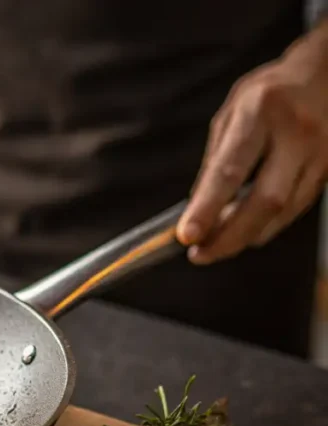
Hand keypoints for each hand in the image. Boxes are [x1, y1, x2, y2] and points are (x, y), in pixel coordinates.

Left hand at [177, 22, 327, 264]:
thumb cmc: (270, 92)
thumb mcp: (231, 113)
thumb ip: (215, 160)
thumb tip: (196, 208)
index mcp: (261, 111)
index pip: (230, 170)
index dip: (208, 207)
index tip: (187, 236)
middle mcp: (297, 133)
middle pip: (266, 201)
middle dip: (230, 237)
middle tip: (201, 255)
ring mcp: (322, 153)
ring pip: (284, 211)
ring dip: (247, 235)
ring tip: (217, 245)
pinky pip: (296, 207)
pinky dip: (268, 224)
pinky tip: (247, 229)